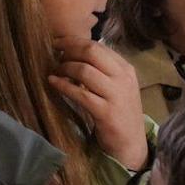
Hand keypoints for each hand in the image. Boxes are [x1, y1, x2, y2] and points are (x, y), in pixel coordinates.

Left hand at [50, 39, 147, 169]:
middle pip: (92, 52)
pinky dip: (63, 86)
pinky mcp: (106, 112)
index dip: (74, 41)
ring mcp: (116, 95)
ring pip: (85, 70)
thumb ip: (102, 71)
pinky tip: (53, 83)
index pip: (98, 46)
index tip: (58, 42)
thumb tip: (73, 54)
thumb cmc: (120, 113)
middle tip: (53, 52)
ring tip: (55, 70)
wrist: (131, 143)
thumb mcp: (117, 87)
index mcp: (126, 69)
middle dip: (68, 49)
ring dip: (65, 67)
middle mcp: (123, 78)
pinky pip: (80, 94)